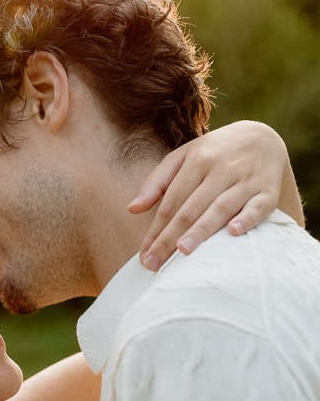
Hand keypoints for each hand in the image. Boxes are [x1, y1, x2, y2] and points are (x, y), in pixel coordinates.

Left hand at [129, 121, 301, 271]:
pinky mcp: (268, 190)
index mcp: (197, 160)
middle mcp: (221, 168)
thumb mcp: (183, 157)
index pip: (171, 201)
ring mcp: (246, 179)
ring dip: (202, 230)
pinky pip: (257, 207)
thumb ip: (156, 181)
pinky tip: (233, 232)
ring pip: (220, 208)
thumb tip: (132, 209)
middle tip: (155, 262)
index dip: (156, 229)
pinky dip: (247, 219)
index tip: (144, 254)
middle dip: (170, 237)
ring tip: (183, 251)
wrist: (261, 138)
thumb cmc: (213, 153)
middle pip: (191, 208)